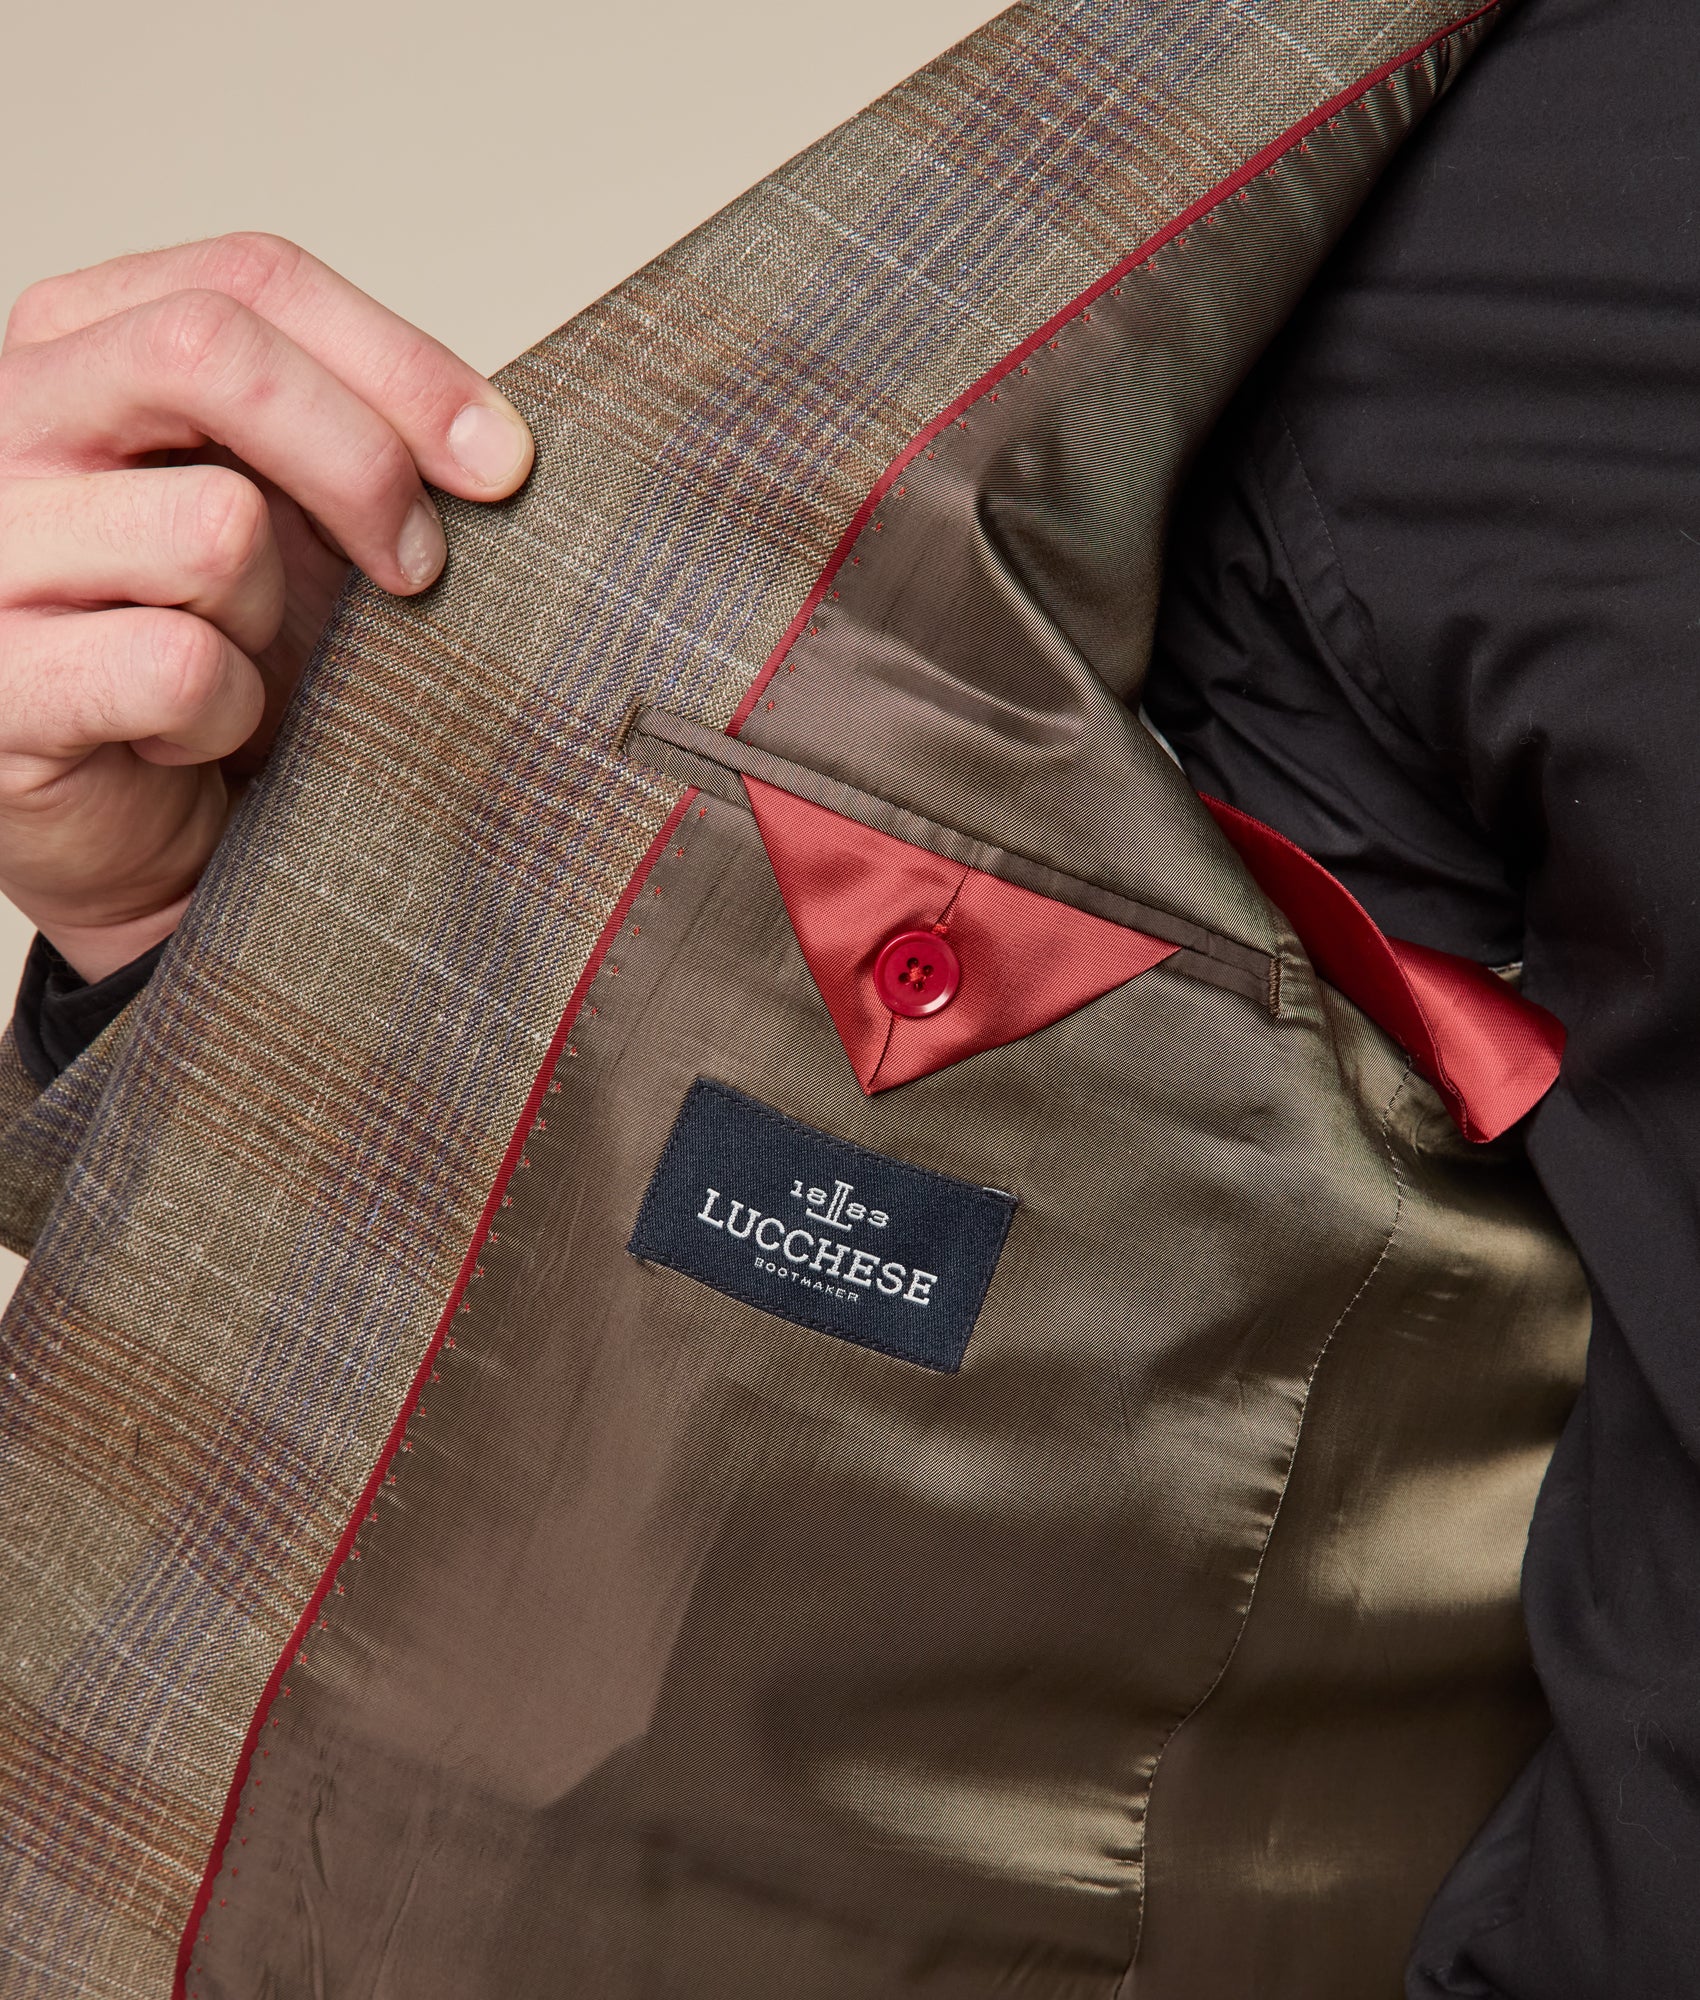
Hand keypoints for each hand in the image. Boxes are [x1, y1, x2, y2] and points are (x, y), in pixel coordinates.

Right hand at [0, 233, 533, 983]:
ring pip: (211, 526)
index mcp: (81, 344)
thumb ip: (354, 443)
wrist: (152, 838)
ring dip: (274, 621)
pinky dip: (227, 715)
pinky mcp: (0, 678)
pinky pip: (182, 665)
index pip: (248, 280)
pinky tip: (191, 738)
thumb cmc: (222, 664)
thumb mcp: (298, 526)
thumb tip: (501, 444)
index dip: (400, 365)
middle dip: (362, 462)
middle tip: (420, 568)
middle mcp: (6, 416)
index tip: (503, 462)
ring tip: (239, 666)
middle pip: (210, 348)